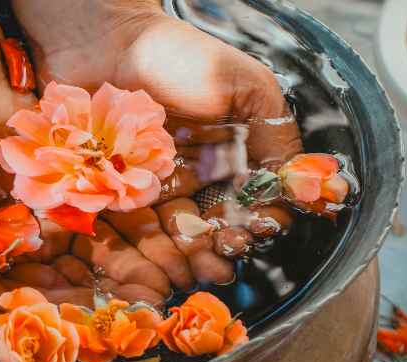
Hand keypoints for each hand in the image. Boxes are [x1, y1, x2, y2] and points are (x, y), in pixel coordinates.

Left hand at [7, 0, 301, 293]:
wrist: (104, 38)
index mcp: (221, 161)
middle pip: (201, 229)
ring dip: (177, 261)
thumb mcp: (245, 87)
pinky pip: (121, 228)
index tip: (250, 238)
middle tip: (217, 269)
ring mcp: (143, 188)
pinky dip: (134, 252)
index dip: (249, 227)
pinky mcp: (105, 191)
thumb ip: (274, 132)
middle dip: (212, 253)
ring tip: (185, 277)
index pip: (240, 206)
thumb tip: (302, 185)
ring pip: (164, 235)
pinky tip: (145, 270)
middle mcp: (184, 180)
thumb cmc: (180, 57)